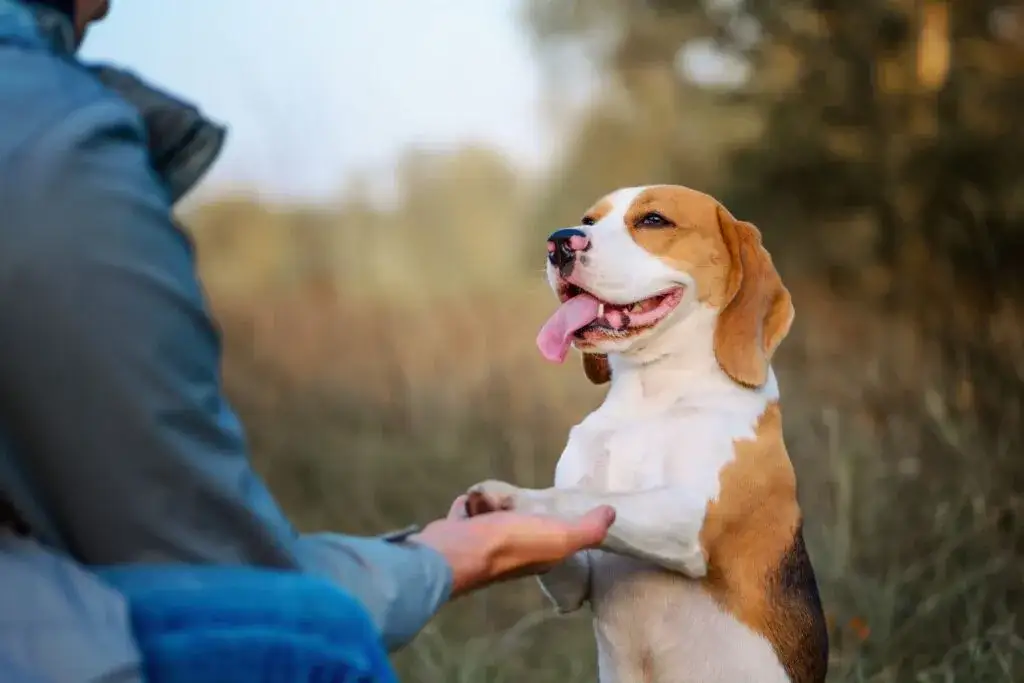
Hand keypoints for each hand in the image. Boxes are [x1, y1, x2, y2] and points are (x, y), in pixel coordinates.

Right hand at [410, 496, 614, 597]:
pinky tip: (471, 501)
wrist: (456, 551)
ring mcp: (483, 547)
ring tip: (493, 496)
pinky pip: (467, 514)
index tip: (556, 504)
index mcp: (540, 556)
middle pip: (521, 526)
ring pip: (493, 518)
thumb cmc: (511, 544)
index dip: (557, 522)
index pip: (554, 538)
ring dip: (493, 504)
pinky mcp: (458, 535)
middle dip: (520, 510)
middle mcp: (512, 555)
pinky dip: (468, 506)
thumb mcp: (560, 537)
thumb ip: (587, 530)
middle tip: (519, 497)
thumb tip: (611, 514)